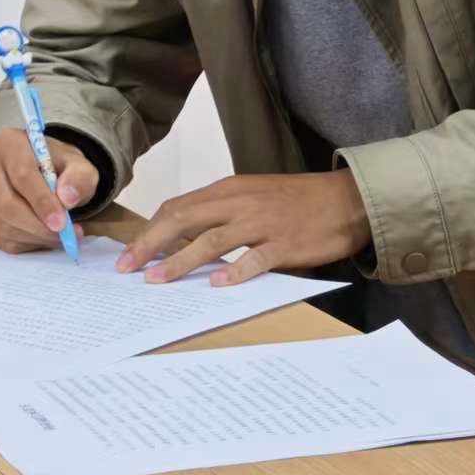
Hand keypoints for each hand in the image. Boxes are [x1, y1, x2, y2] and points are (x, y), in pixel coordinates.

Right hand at [0, 127, 98, 253]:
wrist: (40, 169)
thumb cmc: (56, 165)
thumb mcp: (77, 164)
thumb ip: (79, 177)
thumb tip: (67, 199)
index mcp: (8, 143)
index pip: (22, 175)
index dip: (42, 201)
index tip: (61, 222)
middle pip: (7, 204)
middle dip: (39, 226)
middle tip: (65, 235)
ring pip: (4, 225)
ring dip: (36, 237)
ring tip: (62, 236)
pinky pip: (1, 238)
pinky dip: (28, 242)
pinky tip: (46, 236)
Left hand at [116, 171, 370, 286]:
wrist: (346, 199)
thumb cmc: (298, 201)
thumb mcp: (254, 196)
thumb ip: (222, 212)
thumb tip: (185, 237)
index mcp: (229, 190)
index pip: (178, 207)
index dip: (151, 230)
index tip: (131, 253)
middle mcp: (240, 202)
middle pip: (184, 219)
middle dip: (151, 244)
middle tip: (129, 268)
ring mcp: (262, 222)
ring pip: (211, 239)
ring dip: (180, 260)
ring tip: (157, 280)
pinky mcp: (284, 243)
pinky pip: (254, 258)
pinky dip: (234, 271)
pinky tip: (217, 285)